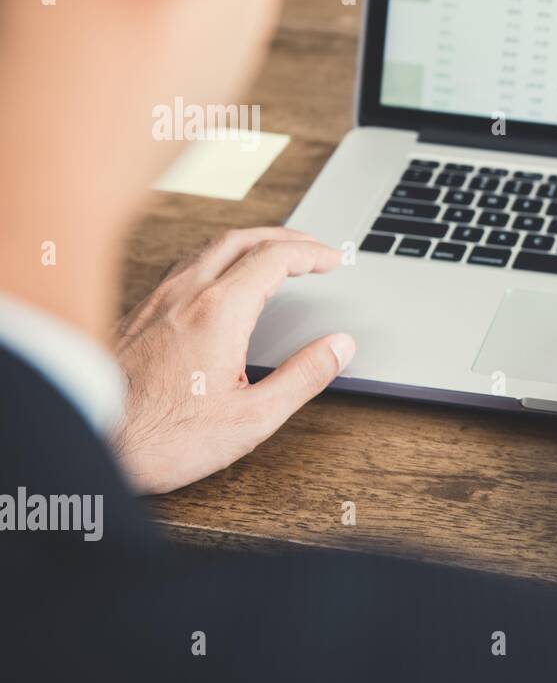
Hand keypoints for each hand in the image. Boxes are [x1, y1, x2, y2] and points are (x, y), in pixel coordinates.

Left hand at [111, 228, 353, 493]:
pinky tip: (221, 277)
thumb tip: (339, 347)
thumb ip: (304, 377)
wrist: (90, 444)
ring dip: (250, 241)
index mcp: (218, 313)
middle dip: (284, 237)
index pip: (274, 259)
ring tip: (273, 254)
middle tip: (312, 247)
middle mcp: (184, 295)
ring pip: (209, 246)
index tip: (331, 260)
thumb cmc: (162, 439)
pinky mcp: (138, 313)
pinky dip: (218, 256)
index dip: (311, 254)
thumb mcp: (253, 418)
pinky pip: (185, 264)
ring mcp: (156, 300)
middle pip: (242, 239)